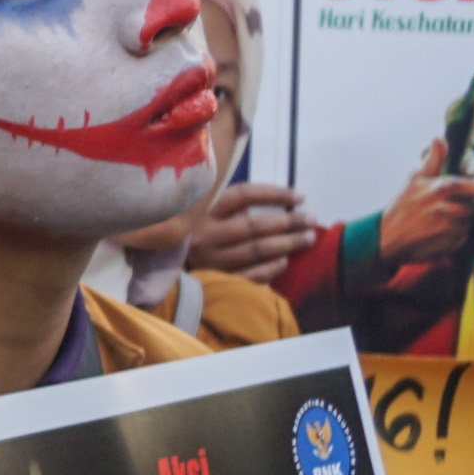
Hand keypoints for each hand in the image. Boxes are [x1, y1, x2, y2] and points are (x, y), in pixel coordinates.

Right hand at [187, 180, 315, 277]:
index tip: (299, 196)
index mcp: (202, 211)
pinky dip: (271, 268)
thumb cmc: (191, 232)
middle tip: (311, 220)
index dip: (274, 194)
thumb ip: (230, 205)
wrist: (162, 266)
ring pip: (256, 250)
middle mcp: (205, 234)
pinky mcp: (215, 280)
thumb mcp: (202, 211)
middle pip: (254, 226)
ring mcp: (210, 260)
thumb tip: (278, 201)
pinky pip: (250, 275)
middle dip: (288, 222)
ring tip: (307, 238)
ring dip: (287, 244)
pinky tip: (284, 261)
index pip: (243, 195)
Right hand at [374, 146, 473, 273]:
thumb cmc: (401, 207)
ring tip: (442, 220)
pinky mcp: (452, 244)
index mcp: (444, 188)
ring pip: (470, 222)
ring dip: (461, 221)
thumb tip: (439, 138)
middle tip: (450, 206)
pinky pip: (464, 237)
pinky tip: (440, 232)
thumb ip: (434, 160)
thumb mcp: (415, 179)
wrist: (387, 238)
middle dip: (466, 206)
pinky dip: (456, 235)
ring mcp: (452, 228)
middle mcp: (450, 208)